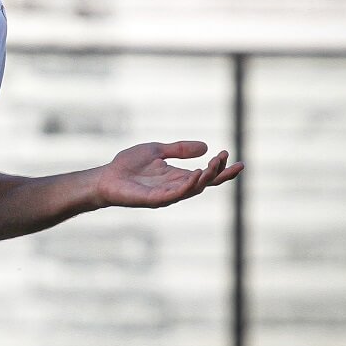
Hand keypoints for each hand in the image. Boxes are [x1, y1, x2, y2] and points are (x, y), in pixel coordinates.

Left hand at [94, 141, 243, 208]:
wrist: (106, 177)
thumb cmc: (128, 165)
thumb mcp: (156, 150)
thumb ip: (179, 149)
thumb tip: (205, 146)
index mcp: (178, 176)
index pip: (207, 175)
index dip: (223, 170)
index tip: (240, 162)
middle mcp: (176, 187)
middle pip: (205, 182)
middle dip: (218, 172)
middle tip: (226, 157)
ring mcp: (166, 195)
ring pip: (193, 188)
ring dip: (206, 176)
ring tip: (214, 163)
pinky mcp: (154, 199)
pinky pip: (175, 194)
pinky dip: (188, 185)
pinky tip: (196, 174)